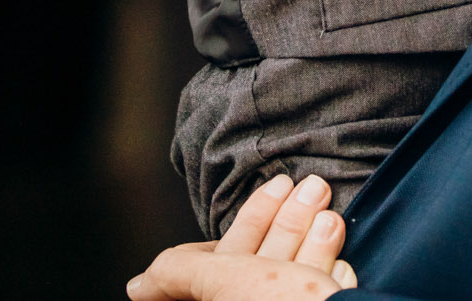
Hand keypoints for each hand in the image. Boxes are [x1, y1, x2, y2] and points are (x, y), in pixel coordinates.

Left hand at [128, 173, 355, 300]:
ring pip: (295, 266)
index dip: (242, 228)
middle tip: (306, 184)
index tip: (268, 195)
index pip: (219, 266)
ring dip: (307, 224)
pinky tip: (333, 226)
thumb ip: (179, 274)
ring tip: (319, 191)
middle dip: (283, 218)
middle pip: (262, 262)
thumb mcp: (222, 284)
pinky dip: (329, 255)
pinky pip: (324, 282)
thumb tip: (138, 287)